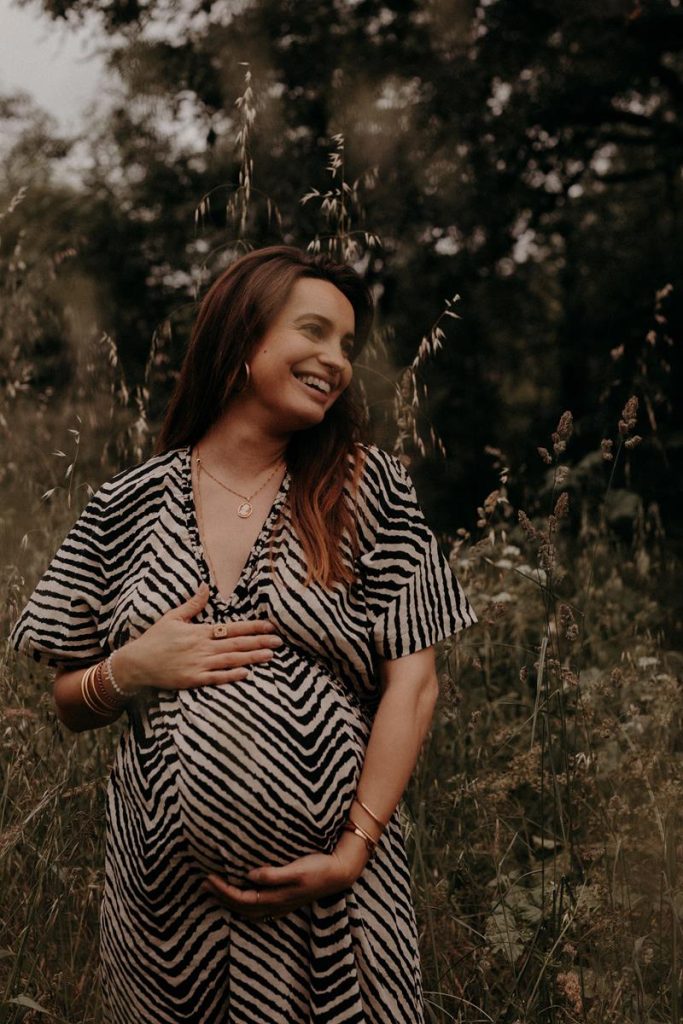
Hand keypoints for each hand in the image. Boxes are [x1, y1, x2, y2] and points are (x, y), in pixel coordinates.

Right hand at [112, 582, 281, 692]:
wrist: (136, 663)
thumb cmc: (154, 640)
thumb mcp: (172, 617)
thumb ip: (193, 604)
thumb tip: (206, 586)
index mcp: (199, 631)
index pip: (232, 627)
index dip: (252, 627)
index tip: (270, 626)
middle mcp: (202, 647)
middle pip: (236, 643)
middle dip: (259, 642)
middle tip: (279, 642)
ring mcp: (198, 664)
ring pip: (231, 660)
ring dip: (252, 657)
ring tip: (270, 655)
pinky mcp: (192, 680)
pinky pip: (216, 678)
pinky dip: (231, 675)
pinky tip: (246, 673)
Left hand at [201, 843, 367, 920]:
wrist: (339, 873)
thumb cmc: (318, 868)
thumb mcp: (296, 869)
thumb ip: (272, 875)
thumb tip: (248, 876)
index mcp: (275, 898)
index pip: (241, 898)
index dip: (223, 890)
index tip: (209, 877)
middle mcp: (275, 905)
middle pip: (241, 907)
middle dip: (221, 897)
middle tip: (203, 885)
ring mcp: (280, 905)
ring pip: (248, 910)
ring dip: (229, 902)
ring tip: (215, 892)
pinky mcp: (285, 900)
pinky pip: (257, 909)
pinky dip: (244, 906)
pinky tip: (242, 899)